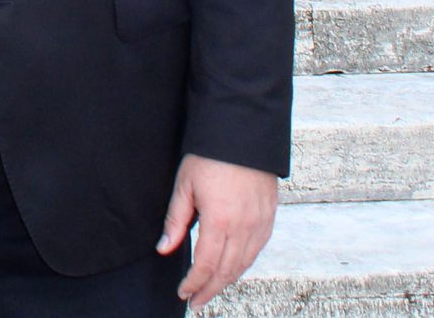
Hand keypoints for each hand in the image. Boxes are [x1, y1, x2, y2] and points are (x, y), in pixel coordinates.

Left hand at [159, 154, 277, 311]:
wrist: (243, 133)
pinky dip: (243, 264)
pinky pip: (257, 250)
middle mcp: (244, 227)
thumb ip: (175, 221)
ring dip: (227, 281)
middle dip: (210, 290)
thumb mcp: (184, 186)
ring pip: (244, 264)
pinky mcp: (269, 217)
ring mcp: (260, 223)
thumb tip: (164, 248)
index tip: (184, 294)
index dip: (194, 284)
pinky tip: (232, 268)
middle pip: (227, 271)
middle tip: (196, 302)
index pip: (206, 265)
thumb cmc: (210, 156)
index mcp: (220, 221)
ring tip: (211, 289)